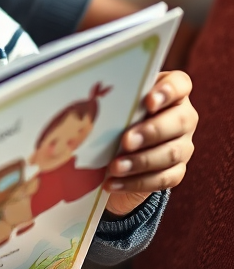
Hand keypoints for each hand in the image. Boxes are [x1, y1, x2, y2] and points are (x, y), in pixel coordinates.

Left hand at [104, 70, 196, 215]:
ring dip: (141, 161)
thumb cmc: (114, 119)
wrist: (117, 154)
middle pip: (180, 121)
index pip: (180, 84)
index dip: (168, 91)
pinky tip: (113, 184)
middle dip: (151, 132)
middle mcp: (183, 117)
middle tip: (126, 141)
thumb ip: (112, 101)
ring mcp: (183, 145)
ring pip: (172, 153)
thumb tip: (86, 100)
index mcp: (170, 93)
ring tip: (115, 167)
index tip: (148, 102)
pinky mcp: (176, 171)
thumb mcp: (113, 108)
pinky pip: (163, 179)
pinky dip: (136, 183)